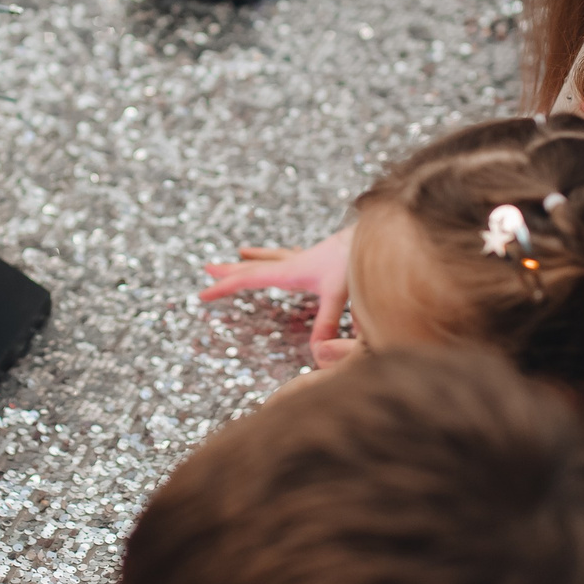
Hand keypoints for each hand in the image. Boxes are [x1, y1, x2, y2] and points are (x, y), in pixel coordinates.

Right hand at [200, 225, 353, 349]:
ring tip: (241, 252)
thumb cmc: (362, 260)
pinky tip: (290, 255)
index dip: (224, 287)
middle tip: (207, 269)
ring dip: (256, 257)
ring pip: (275, 257)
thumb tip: (314, 353)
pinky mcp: (326, 257)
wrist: (381, 230)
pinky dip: (285, 256)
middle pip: (256, 266)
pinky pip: (296, 257)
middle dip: (231, 270)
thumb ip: (327, 323)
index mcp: (293, 272)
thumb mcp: (342, 294)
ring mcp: (311, 258)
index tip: (202, 295)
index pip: (249, 279)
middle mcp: (297, 263)